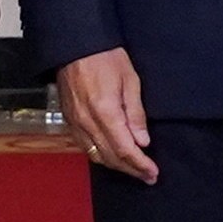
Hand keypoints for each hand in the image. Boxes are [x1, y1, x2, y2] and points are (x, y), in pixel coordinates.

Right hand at [54, 46, 155, 182]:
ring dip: (116, 166)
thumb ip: (136, 113)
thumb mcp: (130, 80)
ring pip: (96, 156)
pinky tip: (112, 156)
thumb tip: (142, 141)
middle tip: (148, 176)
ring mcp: (75, 123)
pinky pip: (85, 147)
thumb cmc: (105, 56)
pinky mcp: (69, 120)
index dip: (140, 165)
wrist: (75, 45)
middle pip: (110, 157)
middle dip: (131, 170)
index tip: (153, 173)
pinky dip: (100, 156)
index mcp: (105, 111)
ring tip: (133, 169)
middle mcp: (87, 122)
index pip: (125, 149)